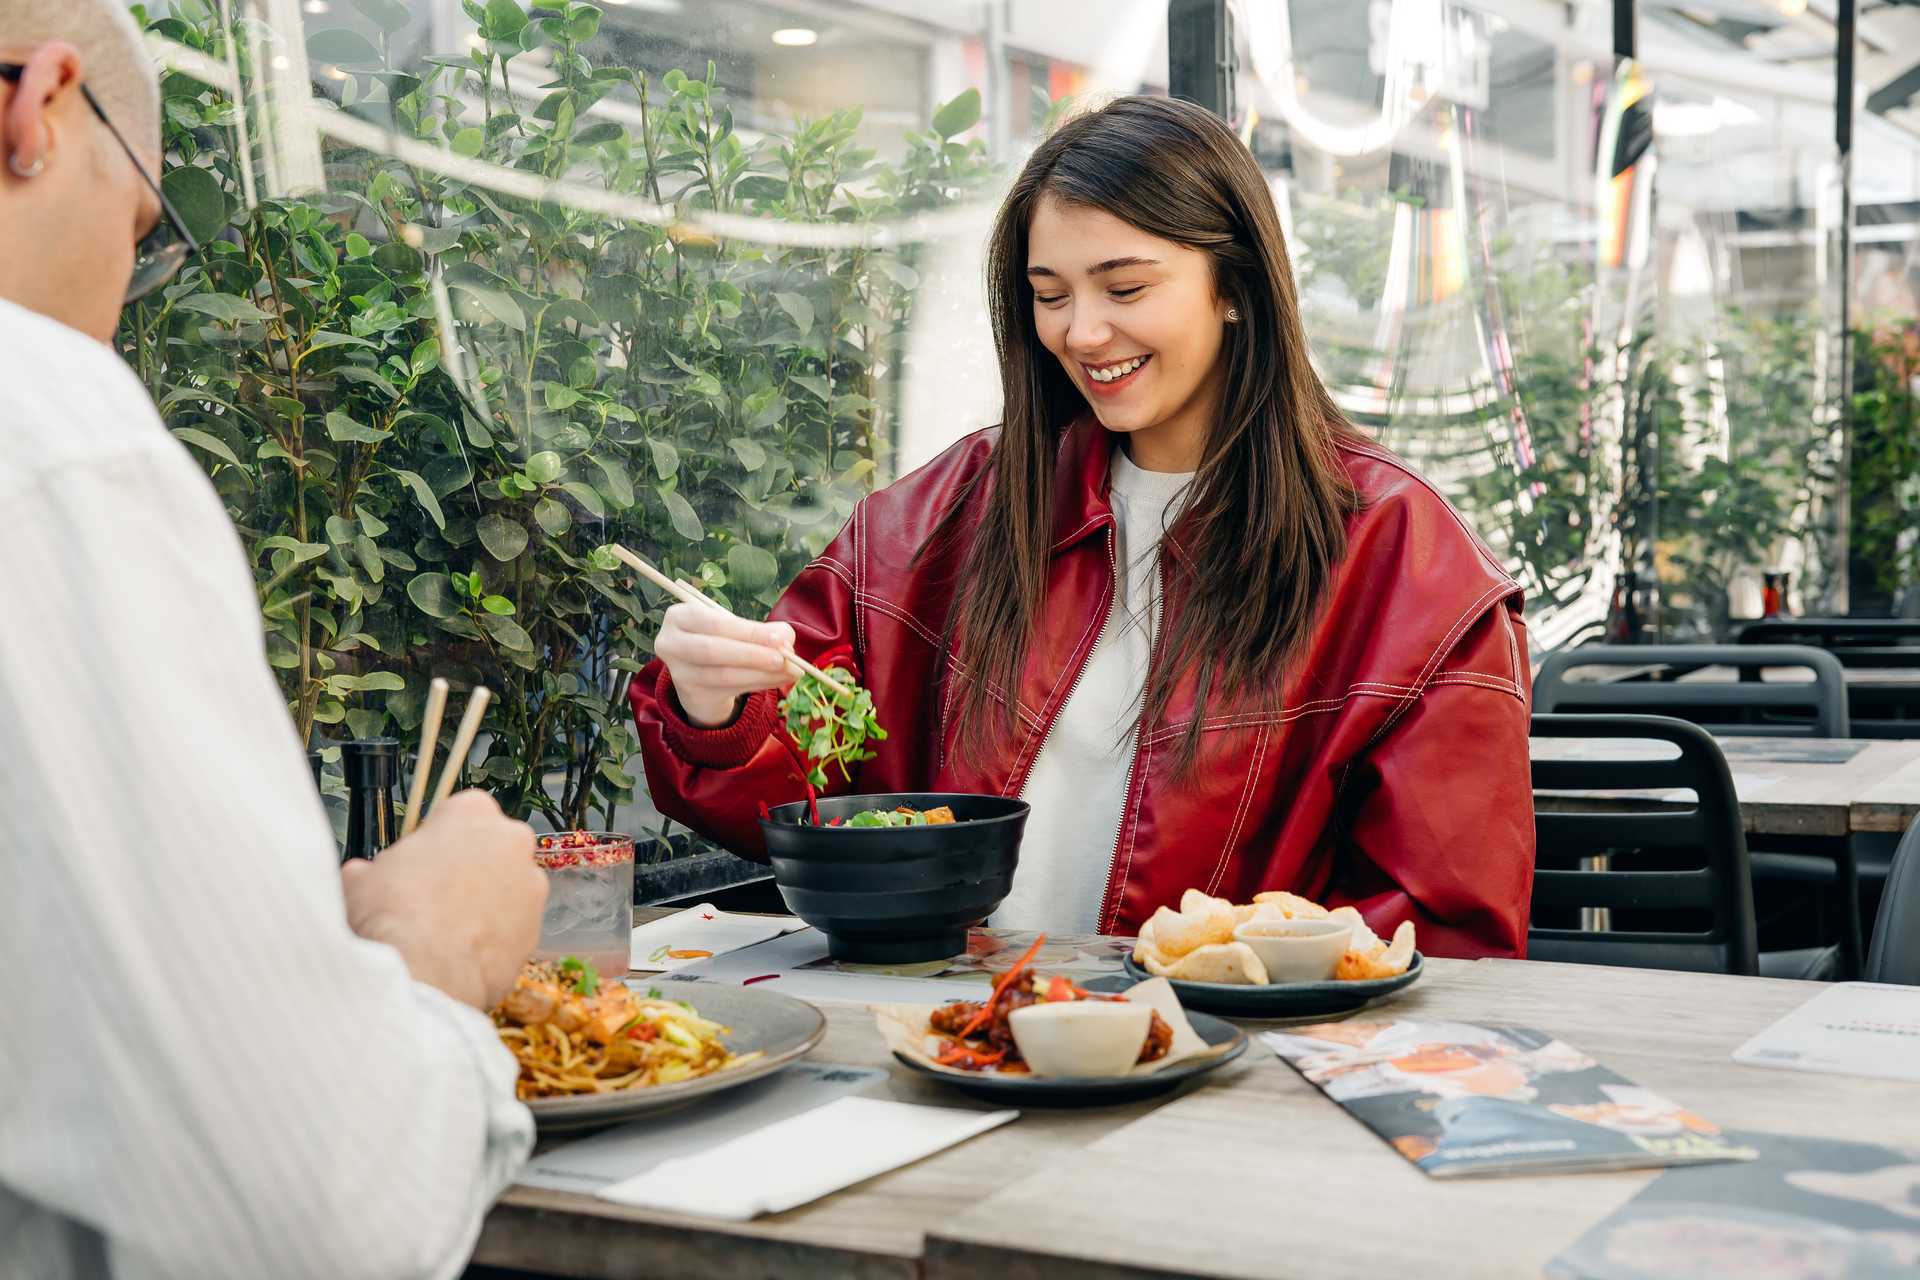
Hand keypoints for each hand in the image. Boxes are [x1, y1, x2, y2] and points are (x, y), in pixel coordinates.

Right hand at [339, 790, 545, 1009]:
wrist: (421, 973)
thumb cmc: (391, 915)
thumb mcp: (360, 877)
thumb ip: (373, 868)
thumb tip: (365, 877)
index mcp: (472, 812)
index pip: (461, 811)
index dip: (440, 836)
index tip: (425, 856)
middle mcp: (512, 841)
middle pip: (492, 846)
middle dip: (470, 866)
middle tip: (435, 893)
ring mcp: (531, 886)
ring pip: (508, 887)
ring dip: (486, 902)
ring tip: (447, 930)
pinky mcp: (537, 928)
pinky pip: (514, 927)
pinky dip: (495, 937)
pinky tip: (463, 953)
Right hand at [655, 601, 795, 726]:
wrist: (700, 675)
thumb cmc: (721, 640)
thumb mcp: (736, 629)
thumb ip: (762, 630)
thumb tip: (786, 640)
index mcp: (679, 616)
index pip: (714, 623)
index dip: (747, 632)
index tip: (778, 639)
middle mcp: (671, 644)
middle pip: (712, 651)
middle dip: (752, 654)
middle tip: (784, 658)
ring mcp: (678, 673)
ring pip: (723, 675)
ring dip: (761, 673)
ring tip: (789, 671)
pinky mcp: (691, 694)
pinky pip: (729, 690)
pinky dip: (759, 684)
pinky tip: (779, 679)